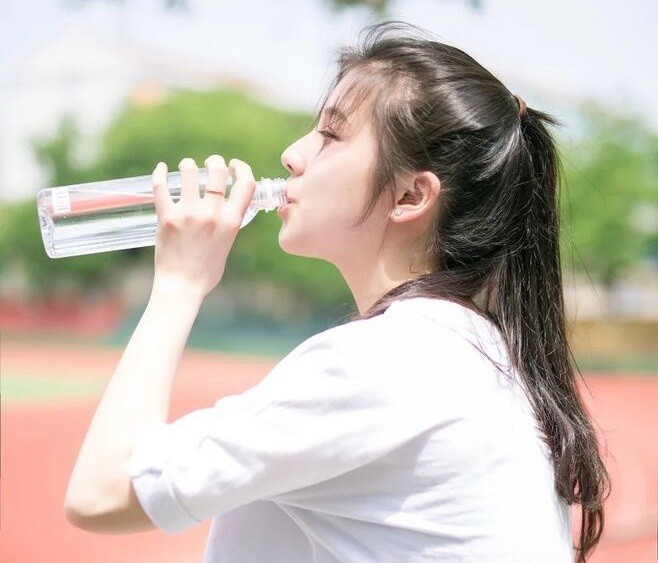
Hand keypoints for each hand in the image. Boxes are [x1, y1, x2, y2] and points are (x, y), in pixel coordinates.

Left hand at [150, 155, 255, 299]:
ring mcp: (188, 214)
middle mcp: (212, 214)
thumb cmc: (206, 271)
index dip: (242, 168)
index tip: (234, 165)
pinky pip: (160, 186)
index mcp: (232, 222)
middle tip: (209, 163)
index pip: (246, 184)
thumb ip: (228, 223)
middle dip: (215, 161)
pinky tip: (160, 169)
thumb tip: (224, 206)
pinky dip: (159, 173)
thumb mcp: (228, 244)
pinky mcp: (166, 217)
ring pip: (189, 171)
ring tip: (186, 168)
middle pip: (218, 171)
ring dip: (188, 166)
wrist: (182, 286)